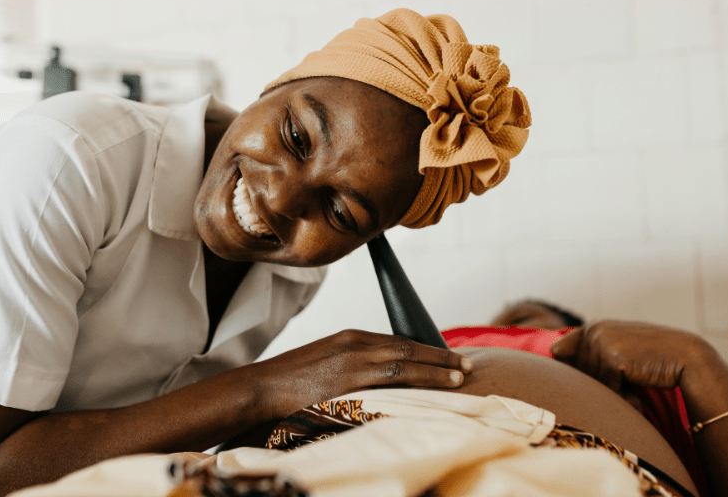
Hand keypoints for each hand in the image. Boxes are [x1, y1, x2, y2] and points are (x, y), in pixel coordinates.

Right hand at [253, 329, 472, 417]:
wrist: (260, 386)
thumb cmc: (291, 380)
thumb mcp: (326, 363)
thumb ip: (353, 365)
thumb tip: (380, 379)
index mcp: (351, 337)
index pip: (398, 342)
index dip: (426, 351)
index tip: (447, 358)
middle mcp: (356, 344)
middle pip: (407, 348)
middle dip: (440, 357)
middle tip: (466, 365)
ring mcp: (352, 361)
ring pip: (404, 362)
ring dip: (435, 369)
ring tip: (460, 376)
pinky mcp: (347, 379)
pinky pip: (389, 379)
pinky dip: (414, 382)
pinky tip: (432, 390)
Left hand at [550, 320, 717, 394]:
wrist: (687, 359)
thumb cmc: (652, 358)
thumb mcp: (619, 350)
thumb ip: (590, 351)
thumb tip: (552, 350)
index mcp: (593, 326)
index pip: (564, 356)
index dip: (583, 372)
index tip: (611, 372)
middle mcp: (593, 329)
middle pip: (577, 373)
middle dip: (601, 383)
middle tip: (630, 376)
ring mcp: (601, 341)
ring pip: (591, 383)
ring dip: (613, 390)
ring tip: (636, 378)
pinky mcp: (612, 356)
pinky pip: (606, 388)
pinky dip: (622, 394)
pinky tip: (640, 383)